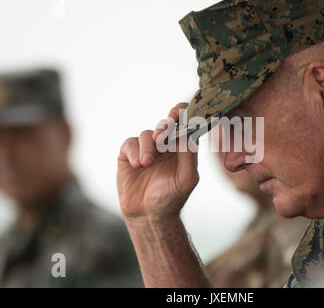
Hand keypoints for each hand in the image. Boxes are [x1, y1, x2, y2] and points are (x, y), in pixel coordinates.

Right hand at [117, 102, 198, 220]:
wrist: (148, 215)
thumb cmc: (172, 197)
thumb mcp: (186, 178)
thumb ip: (189, 155)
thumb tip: (187, 132)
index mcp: (184, 147)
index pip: (186, 122)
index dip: (182, 114)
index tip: (177, 117)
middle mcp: (166, 144)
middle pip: (166, 123)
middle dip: (163, 127)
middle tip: (160, 137)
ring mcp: (148, 148)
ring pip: (147, 134)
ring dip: (147, 147)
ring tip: (146, 164)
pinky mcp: (129, 154)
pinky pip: (130, 143)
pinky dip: (134, 152)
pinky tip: (138, 165)